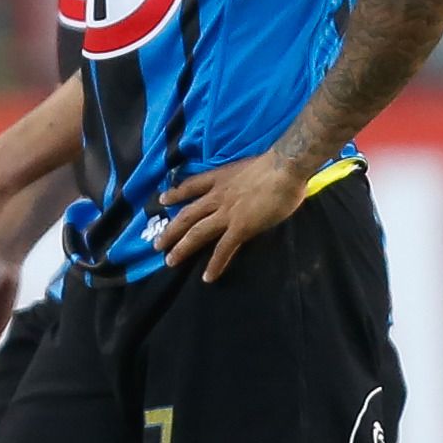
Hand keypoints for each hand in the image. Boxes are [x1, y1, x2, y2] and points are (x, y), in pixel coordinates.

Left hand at [156, 152, 311, 281]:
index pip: (192, 185)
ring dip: (182, 247)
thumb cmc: (276, 165)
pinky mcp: (240, 227)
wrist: (285, 168)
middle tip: (158, 244)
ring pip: (197, 232)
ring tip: (170, 261)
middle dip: (171, 230)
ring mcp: (227, 213)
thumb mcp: (249, 167)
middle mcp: (218, 196)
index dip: (176, 193)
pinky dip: (215, 264)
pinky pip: (223, 249)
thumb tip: (252, 187)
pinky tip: (208, 277)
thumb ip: (244, 180)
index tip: (163, 199)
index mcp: (221, 178)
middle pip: (187, 214)